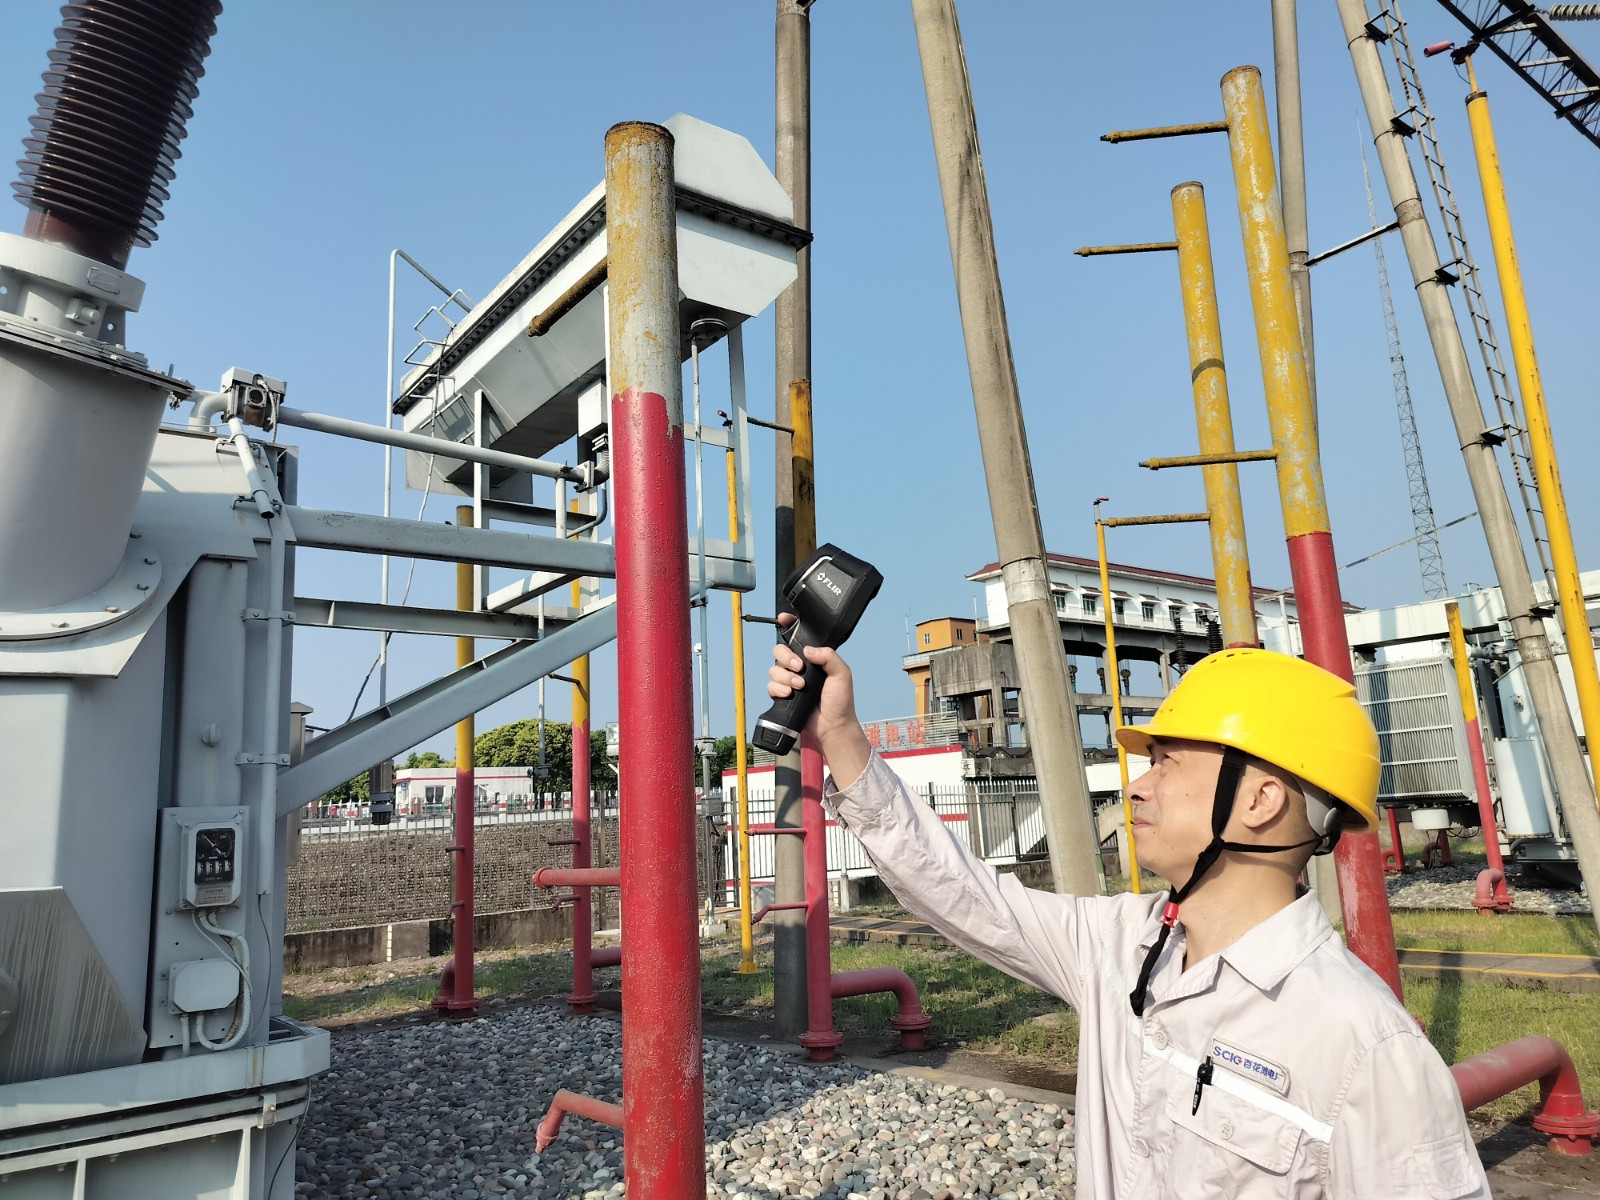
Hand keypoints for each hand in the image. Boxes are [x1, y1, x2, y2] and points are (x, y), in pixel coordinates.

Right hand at [767, 614, 871, 787]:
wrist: (832, 726)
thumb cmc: (840, 702)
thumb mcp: (842, 673)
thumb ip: (828, 656)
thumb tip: (807, 650)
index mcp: (815, 658)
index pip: (799, 638)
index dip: (788, 626)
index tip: (783, 619)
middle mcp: (800, 667)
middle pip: (780, 651)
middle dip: (786, 657)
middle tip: (799, 667)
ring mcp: (790, 681)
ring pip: (774, 669)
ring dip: (785, 677)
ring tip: (799, 686)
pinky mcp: (782, 695)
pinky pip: (771, 686)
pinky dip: (778, 688)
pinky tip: (789, 694)